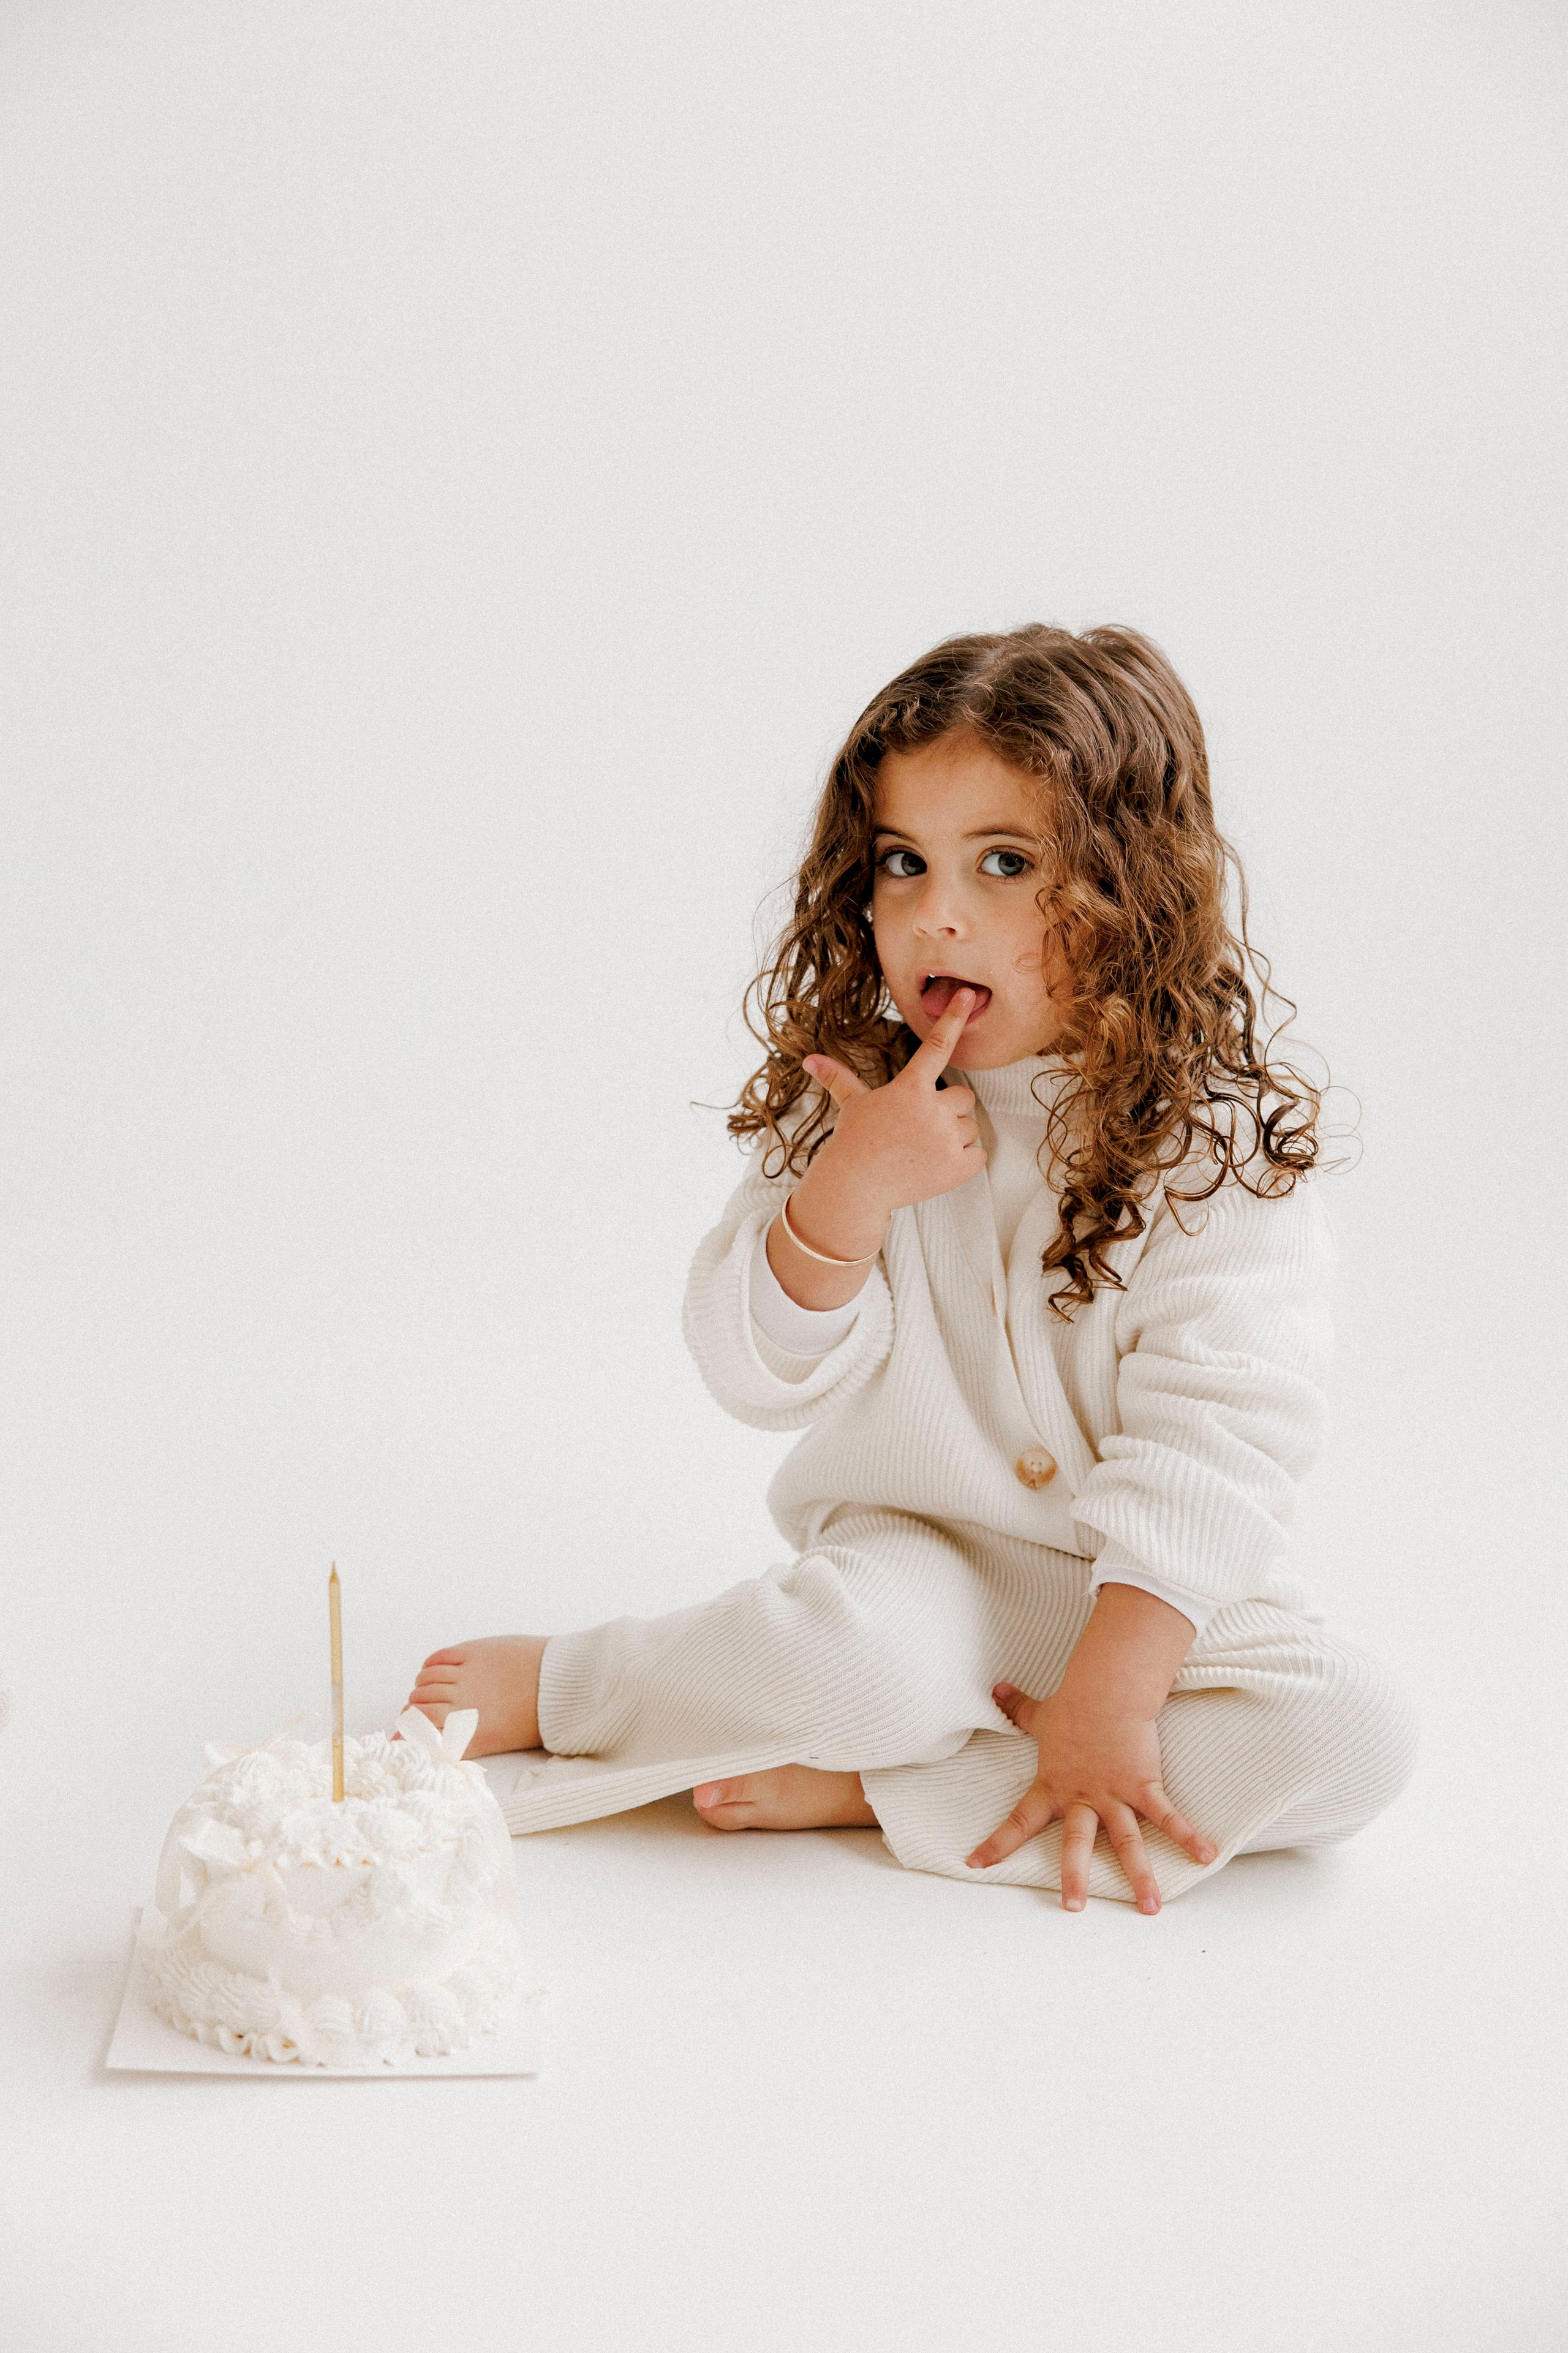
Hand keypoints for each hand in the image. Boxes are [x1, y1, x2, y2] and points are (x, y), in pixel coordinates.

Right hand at [799, 987, 984, 1223]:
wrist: (857, 1189)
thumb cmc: (854, 1142)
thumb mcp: (851, 1106)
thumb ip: (838, 1079)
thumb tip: (809, 1060)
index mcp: (909, 1089)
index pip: (936, 1046)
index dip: (953, 1018)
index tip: (967, 994)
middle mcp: (932, 1110)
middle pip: (964, 1096)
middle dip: (947, 1109)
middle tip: (920, 1127)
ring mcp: (947, 1140)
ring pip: (970, 1127)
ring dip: (954, 1136)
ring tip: (922, 1149)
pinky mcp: (959, 1167)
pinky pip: (979, 1154)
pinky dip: (964, 1160)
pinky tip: (936, 1164)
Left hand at [965, 1680, 1216, 1913]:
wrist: (1106, 1691)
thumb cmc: (1074, 1705)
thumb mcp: (1041, 1714)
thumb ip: (1019, 1709)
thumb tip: (996, 1688)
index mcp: (1053, 1787)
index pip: (1019, 1820)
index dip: (997, 1843)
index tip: (974, 1864)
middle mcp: (1083, 1798)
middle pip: (1076, 1843)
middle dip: (1074, 1877)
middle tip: (1073, 1908)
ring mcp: (1115, 1795)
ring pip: (1125, 1841)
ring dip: (1139, 1876)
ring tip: (1150, 1908)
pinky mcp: (1144, 1786)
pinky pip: (1167, 1816)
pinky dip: (1188, 1835)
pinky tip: (1206, 1856)